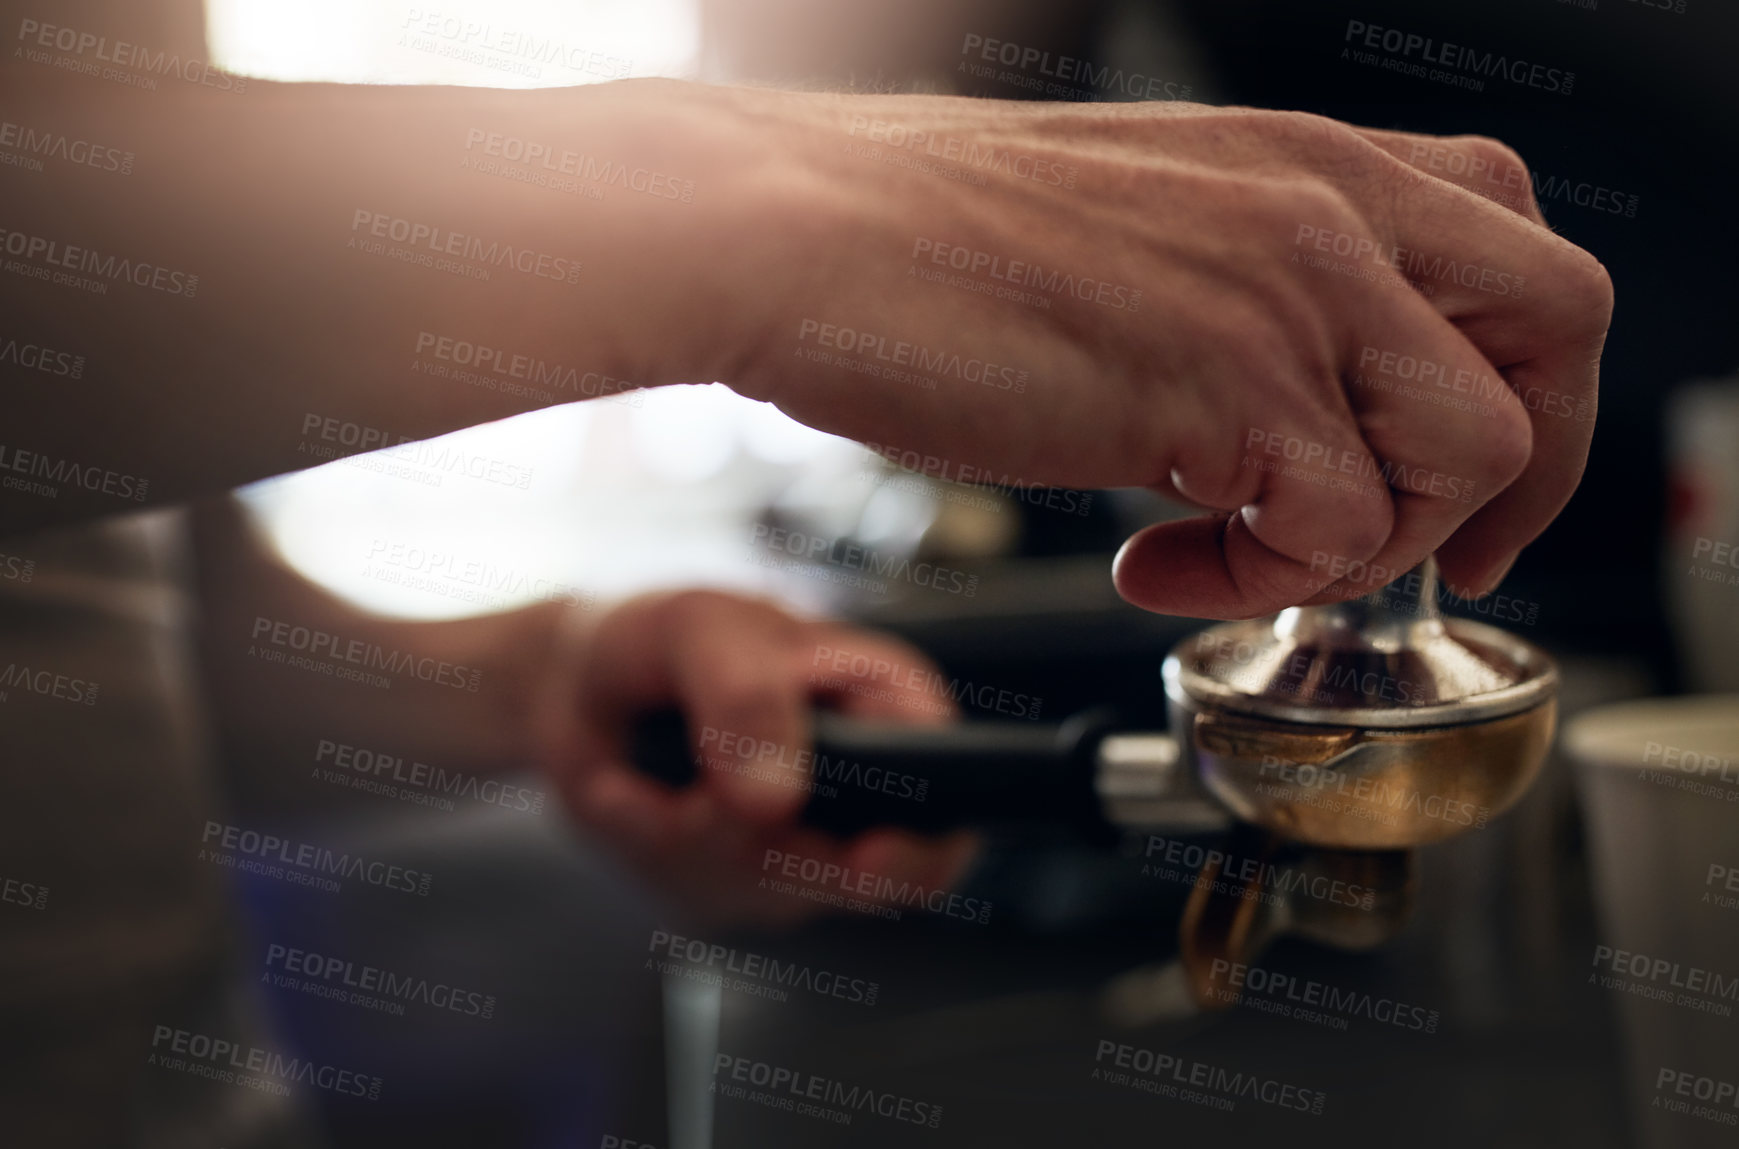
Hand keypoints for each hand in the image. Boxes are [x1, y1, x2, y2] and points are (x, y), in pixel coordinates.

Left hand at [531, 589, 977, 924]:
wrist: (577, 680)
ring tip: (641, 771)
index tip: (862, 859)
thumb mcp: (703, 632)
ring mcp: (805, 844)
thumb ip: (744, 698)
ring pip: (771, 893)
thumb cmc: (667, 634)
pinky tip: (620, 794)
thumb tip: (776, 802)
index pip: (953, 796)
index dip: (921, 844)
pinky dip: (646, 849)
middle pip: (859, 873)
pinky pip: (704, 899)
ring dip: (686, 841)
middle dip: (757, 844)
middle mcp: (864, 786)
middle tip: (693, 799)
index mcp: (888, 704)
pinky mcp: (740, 884)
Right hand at [625, 86, 1611, 616]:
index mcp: (1299, 159)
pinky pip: (1339, 530)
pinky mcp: (1223, 386)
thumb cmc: (914, 236)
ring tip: (1238, 553)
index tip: (1440, 467)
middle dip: (1519, 463)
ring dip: (1374, 540)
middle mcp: (1321, 205)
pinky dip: (1266, 579)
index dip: (1510, 370)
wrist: (793, 234)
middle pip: (1558, 322)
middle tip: (1416, 541)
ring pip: (1476, 446)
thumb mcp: (1129, 226)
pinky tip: (1157, 558)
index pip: (1507, 240)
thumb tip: (1271, 407)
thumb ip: (1235, 290)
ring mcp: (1285, 290)